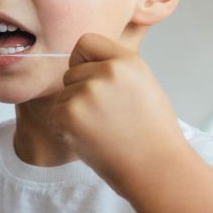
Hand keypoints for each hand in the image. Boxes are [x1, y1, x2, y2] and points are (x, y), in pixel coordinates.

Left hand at [53, 33, 186, 192]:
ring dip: (74, 113)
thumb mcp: (144, 85)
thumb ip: (116, 69)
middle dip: (80, 92)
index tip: (92, 78)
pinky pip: (55, 115)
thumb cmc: (152, 133)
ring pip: (63, 96)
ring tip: (103, 131)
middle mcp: (107, 72)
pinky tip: (91, 140)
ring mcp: (87, 93)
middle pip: (71, 72)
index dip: (84, 61)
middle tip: (106, 117)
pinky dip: (65, 129)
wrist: (157, 170)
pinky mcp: (70, 115)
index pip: (86, 42)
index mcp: (127, 61)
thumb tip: (84, 62)